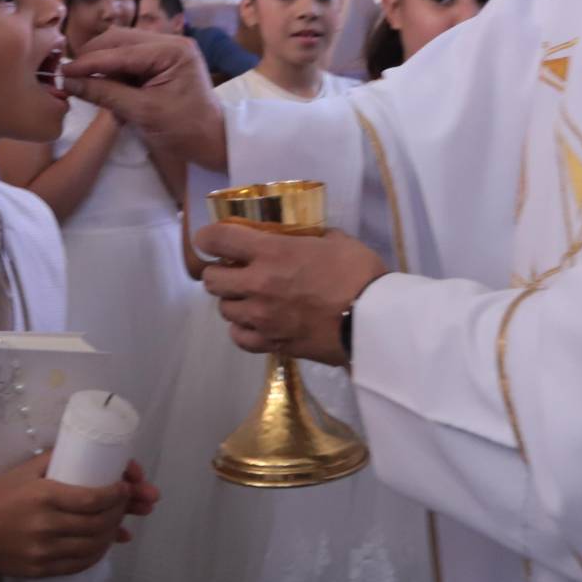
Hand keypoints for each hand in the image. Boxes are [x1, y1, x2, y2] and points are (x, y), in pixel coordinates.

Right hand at [0, 451, 134, 578]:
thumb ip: (59, 459)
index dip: (117, 493)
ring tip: (120, 520)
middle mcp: (46, 525)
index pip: (93, 498)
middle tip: (129, 501)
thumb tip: (95, 457)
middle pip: (98, 522)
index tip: (126, 485)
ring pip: (93, 546)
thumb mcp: (26, 469)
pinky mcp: (41, 569)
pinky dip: (98, 553)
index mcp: (44, 495)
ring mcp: (44, 551)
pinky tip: (105, 542)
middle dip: (122, 510)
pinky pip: (79, 564)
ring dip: (113, 532)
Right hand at [62, 30, 225, 170]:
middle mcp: (171, 42)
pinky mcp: (162, 62)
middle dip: (93, 57)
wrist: (215, 143)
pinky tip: (104, 88)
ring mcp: (167, 50)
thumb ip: (105, 94)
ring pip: (121, 48)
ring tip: (86, 84)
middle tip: (70, 75)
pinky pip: (130, 60)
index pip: (121, 51)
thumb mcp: (143, 113)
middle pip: (119, 40)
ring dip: (102, 64)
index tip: (63, 71)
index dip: (89, 61)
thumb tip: (69, 82)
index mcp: (173, 50)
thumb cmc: (185, 130)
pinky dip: (114, 72)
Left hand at [194, 224, 387, 365]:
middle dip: (218, 271)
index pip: (218, 239)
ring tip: (248, 297)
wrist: (374, 323)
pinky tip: (254, 323)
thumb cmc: (359, 274)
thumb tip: (305, 237)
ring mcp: (262, 318)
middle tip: (234, 269)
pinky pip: (240, 338)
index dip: (207, 237)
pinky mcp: (273, 344)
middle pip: (212, 279)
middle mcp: (258, 284)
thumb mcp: (336, 241)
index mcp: (271, 253)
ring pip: (224, 309)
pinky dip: (242, 329)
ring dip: (232, 300)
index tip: (209, 238)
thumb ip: (311, 237)